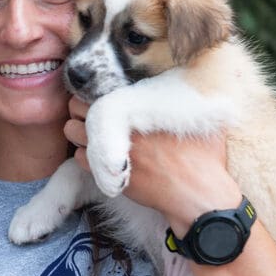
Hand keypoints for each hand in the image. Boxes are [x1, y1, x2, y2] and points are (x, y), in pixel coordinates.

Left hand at [66, 97, 239, 230]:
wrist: (196, 193)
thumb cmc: (203, 156)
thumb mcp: (199, 118)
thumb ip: (185, 98)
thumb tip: (184, 82)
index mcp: (138, 108)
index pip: (97, 91)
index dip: (94, 95)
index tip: (101, 101)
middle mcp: (119, 125)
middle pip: (77, 108)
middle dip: (80, 110)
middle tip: (91, 117)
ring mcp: (109, 149)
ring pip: (72, 132)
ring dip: (78, 132)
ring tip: (93, 136)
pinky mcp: (106, 172)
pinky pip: (79, 159)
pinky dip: (85, 156)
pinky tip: (100, 157)